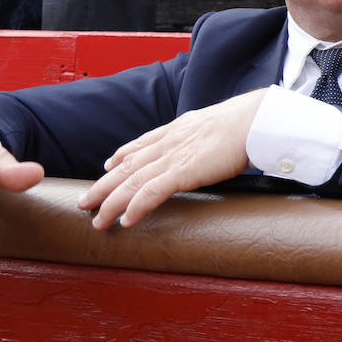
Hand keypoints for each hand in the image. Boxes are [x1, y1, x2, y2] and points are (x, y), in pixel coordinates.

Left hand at [78, 89, 267, 229]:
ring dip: (111, 203)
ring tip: (98, 221)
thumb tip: (214, 142)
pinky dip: (136, 207)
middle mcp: (169, 142)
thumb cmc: (247, 122)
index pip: (141, 144)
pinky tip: (126, 221)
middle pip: (127, 166)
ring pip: (132, 181)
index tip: (108, 166)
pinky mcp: (183, 171)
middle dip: (104, 186)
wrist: (255, 120)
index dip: (121, 156)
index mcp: (178, 129)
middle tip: (86, 202)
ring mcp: (174, 156)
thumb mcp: (218, 124)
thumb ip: (207, 134)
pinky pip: (151, 192)